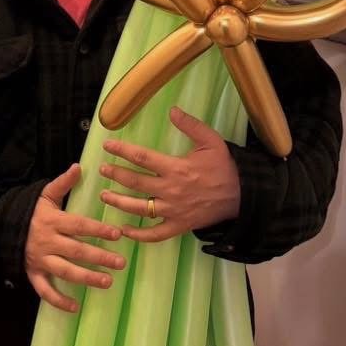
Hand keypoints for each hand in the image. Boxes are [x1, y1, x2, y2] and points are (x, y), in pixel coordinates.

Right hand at [25, 164, 126, 312]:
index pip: (79, 226)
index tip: (117, 234)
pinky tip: (75, 307)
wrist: (0, 228)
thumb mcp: (44, 195)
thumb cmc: (30, 212)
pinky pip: (45, 290)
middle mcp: (48, 242)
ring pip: (65, 271)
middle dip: (99, 257)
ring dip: (86, 278)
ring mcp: (40, 260)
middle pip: (77, 251)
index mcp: (53, 222)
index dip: (98, 230)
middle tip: (120, 263)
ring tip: (107, 282)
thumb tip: (79, 166)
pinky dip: (58, 300)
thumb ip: (63, 183)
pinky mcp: (33, 273)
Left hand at [99, 107, 241, 243]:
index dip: (122, 151)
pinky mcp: (179, 225)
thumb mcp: (211, 141)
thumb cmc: (225, 167)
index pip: (142, 158)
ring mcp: (173, 210)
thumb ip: (191, 125)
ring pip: (140, 208)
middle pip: (135, 183)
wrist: (243, 195)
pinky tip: (125, 230)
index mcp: (176, 168)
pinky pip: (155, 234)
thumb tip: (172, 110)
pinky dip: (139, 234)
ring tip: (105, 196)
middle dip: (116, 175)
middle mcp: (171, 190)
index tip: (107, 146)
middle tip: (102, 170)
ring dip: (119, 202)